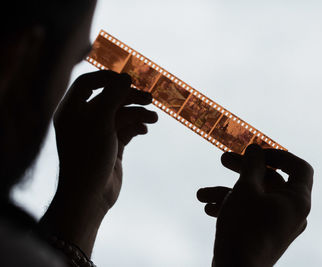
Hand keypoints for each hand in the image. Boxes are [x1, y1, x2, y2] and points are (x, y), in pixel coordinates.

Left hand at [39, 70, 156, 255]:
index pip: (88, 82)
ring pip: (121, 114)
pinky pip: (126, 129)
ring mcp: (98, 133)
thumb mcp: (100, 121)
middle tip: (150, 98)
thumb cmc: (88, 156)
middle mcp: (83, 119)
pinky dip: (136, 127)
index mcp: (72, 110)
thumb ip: (113, 96)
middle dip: (130, 97)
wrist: (89, 195)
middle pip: (110, 98)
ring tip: (154, 119)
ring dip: (138, 114)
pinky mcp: (111, 146)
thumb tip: (127, 77)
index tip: (128, 79)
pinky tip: (144, 130)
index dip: (108, 78)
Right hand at [197, 144, 312, 266]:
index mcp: (297, 200)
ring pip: (255, 197)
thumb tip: (255, 148)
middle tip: (223, 160)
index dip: (278, 155)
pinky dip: (232, 207)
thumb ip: (252, 165)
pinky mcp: (264, 234)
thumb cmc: (244, 228)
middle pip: (271, 180)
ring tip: (202, 194)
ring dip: (229, 191)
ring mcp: (278, 225)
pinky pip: (251, 213)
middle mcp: (292, 212)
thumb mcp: (246, 189)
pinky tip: (208, 208)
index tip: (256, 152)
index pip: (299, 167)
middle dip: (243, 170)